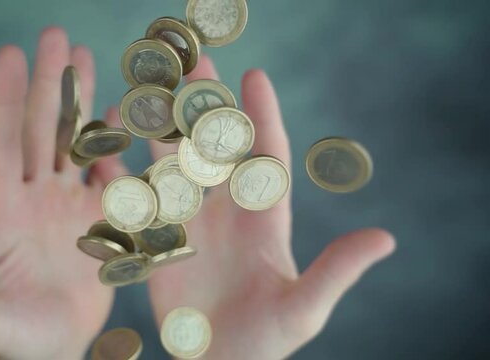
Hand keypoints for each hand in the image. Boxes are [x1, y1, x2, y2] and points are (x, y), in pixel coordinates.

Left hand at [0, 27, 125, 359]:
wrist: (58, 349)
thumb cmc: (16, 337)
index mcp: (4, 210)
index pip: (1, 142)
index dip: (4, 99)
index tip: (10, 54)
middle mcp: (34, 197)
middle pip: (40, 130)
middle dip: (49, 83)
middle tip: (57, 36)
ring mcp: (66, 205)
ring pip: (74, 143)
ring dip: (82, 102)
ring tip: (86, 57)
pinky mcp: (98, 218)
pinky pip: (109, 176)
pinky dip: (116, 149)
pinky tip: (125, 121)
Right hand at [104, 56, 395, 358]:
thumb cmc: (266, 342)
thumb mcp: (305, 308)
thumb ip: (337, 271)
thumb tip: (385, 240)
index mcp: (263, 218)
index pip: (264, 154)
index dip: (260, 115)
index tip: (253, 76)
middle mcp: (226, 212)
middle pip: (215, 148)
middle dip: (205, 107)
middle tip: (194, 65)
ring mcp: (190, 223)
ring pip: (175, 165)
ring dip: (163, 131)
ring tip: (149, 94)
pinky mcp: (159, 241)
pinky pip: (141, 201)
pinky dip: (125, 176)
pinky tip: (110, 150)